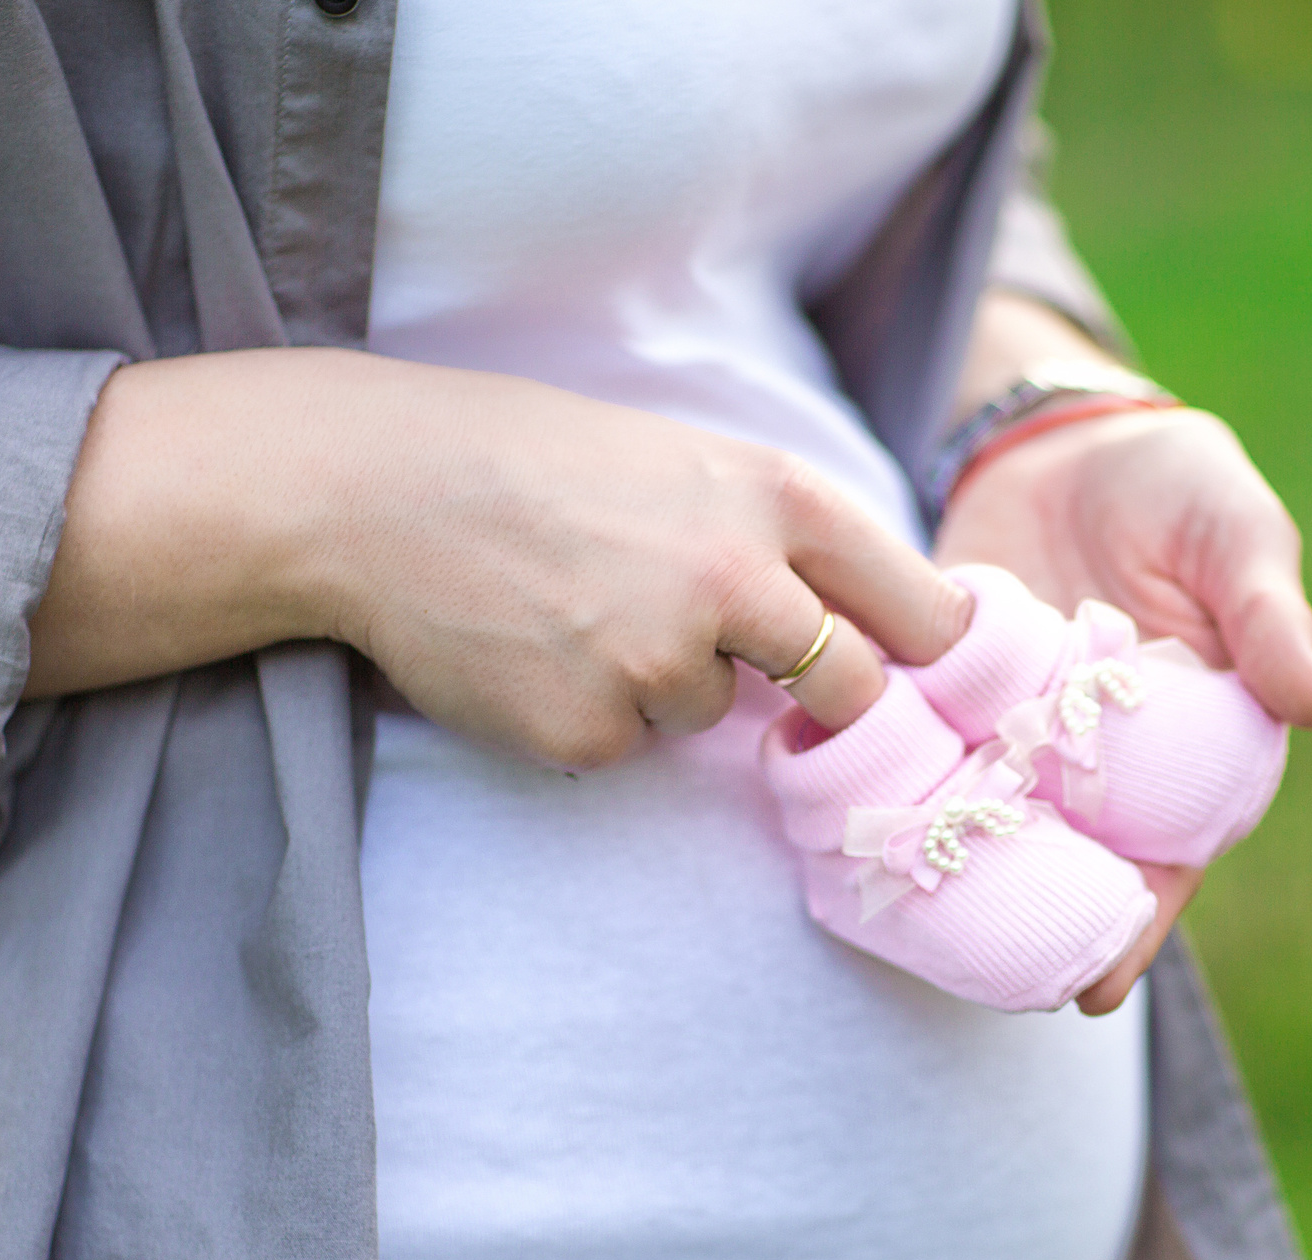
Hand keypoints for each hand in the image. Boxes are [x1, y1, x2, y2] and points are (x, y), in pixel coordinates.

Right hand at [33, 348, 942, 753]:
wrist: (377, 488)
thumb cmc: (539, 464)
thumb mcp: (684, 462)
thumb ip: (778, 537)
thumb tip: (875, 633)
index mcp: (774, 495)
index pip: (912, 602)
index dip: (932, 651)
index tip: (934, 677)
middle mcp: (737, 578)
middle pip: (850, 687)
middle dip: (833, 704)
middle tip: (787, 689)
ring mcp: (663, 660)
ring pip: (716, 714)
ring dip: (670, 685)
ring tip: (580, 611)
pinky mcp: (594, 727)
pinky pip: (628, 745)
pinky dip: (593, 713)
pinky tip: (533, 650)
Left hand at [933, 381, 1311, 1013]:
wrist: (1064, 438)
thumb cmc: (1177, 485)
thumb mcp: (1235, 530)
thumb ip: (1267, 614)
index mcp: (1193, 744)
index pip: (1172, 854)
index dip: (1140, 923)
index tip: (1101, 986)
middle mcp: (1103, 762)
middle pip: (1074, 868)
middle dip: (1039, 933)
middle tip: (998, 996)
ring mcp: (1019, 738)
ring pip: (997, 831)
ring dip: (965, 884)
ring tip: (926, 948)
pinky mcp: (950, 701)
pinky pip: (928, 768)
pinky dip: (904, 805)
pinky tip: (868, 851)